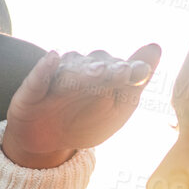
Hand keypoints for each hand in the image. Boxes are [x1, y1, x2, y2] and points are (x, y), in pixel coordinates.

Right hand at [2, 44, 163, 168]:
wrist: (48, 141)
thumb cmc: (87, 121)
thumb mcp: (117, 109)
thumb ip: (135, 81)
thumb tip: (156, 46)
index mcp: (103, 75)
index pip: (118, 69)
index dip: (130, 70)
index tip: (142, 72)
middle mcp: (80, 70)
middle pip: (96, 66)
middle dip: (109, 70)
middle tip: (122, 72)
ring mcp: (55, 78)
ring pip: (71, 71)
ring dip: (84, 71)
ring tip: (98, 71)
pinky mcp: (32, 89)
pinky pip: (38, 77)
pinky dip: (44, 68)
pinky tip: (52, 58)